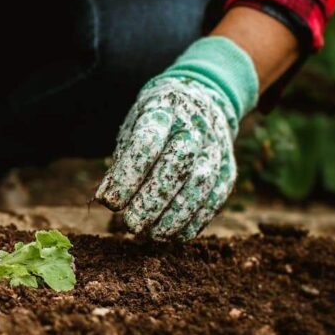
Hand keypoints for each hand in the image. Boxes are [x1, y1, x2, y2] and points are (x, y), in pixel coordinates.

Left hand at [94, 37, 257, 240]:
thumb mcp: (132, 129)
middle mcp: (195, 126)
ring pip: (201, 183)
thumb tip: (106, 199)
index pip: (147, 142)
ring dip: (175, 215)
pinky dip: (195, 220)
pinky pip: (216, 197)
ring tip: (152, 235)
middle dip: (153, 199)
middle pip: (178, 163)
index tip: (110, 202)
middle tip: (131, 224)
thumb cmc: (155, 123)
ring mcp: (216, 147)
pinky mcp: (228, 168)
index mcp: (164, 110)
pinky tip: (174, 235)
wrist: (200, 100)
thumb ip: (121, 162)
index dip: (128, 175)